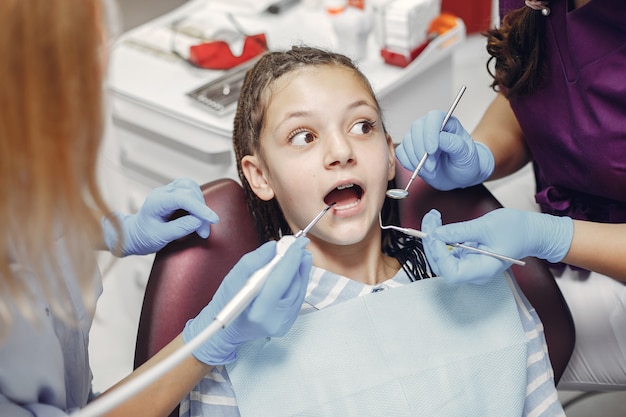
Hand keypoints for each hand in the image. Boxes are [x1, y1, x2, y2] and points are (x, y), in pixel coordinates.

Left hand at [102, 177, 218, 256]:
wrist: (135, 236)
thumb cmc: (144, 237)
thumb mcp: (160, 237)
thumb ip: (179, 228)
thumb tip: (199, 221)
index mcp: (157, 201)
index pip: (183, 198)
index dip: (200, 208)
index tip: (213, 220)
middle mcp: (163, 193)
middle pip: (190, 191)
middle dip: (201, 210)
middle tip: (204, 231)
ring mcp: (169, 192)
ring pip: (192, 187)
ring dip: (201, 204)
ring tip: (202, 224)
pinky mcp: (175, 195)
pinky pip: (191, 192)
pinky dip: (198, 203)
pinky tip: (199, 216)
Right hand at [183, 237, 311, 364]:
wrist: (228, 327)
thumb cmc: (228, 303)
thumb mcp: (232, 279)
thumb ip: (253, 262)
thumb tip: (272, 247)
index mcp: (259, 313)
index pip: (280, 282)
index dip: (290, 260)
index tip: (296, 244)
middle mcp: (275, 320)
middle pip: (294, 285)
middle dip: (298, 262)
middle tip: (299, 244)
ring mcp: (285, 323)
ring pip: (300, 290)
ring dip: (301, 269)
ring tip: (299, 252)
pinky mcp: (289, 321)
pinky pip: (299, 296)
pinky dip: (299, 279)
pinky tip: (296, 267)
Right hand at [395, 111, 494, 189]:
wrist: (460, 176)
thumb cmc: (465, 162)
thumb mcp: (466, 154)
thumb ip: (454, 144)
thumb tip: (439, 138)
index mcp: (446, 122)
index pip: (433, 118)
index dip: (430, 132)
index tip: (432, 150)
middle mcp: (430, 127)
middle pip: (416, 129)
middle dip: (421, 150)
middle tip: (432, 166)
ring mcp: (418, 138)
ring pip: (407, 142)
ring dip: (416, 159)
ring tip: (431, 170)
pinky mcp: (410, 151)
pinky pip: (401, 153)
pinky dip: (408, 163)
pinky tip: (420, 169)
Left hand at [421, 208, 573, 283]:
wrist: (529, 232)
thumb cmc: (515, 230)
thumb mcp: (486, 226)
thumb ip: (461, 231)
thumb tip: (437, 233)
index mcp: (482, 270)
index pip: (451, 273)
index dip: (439, 256)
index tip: (436, 235)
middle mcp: (473, 272)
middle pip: (441, 265)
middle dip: (431, 242)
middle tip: (430, 219)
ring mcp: (469, 266)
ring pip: (440, 258)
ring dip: (432, 238)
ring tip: (432, 217)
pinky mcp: (466, 257)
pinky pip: (446, 252)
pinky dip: (439, 238)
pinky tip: (438, 223)